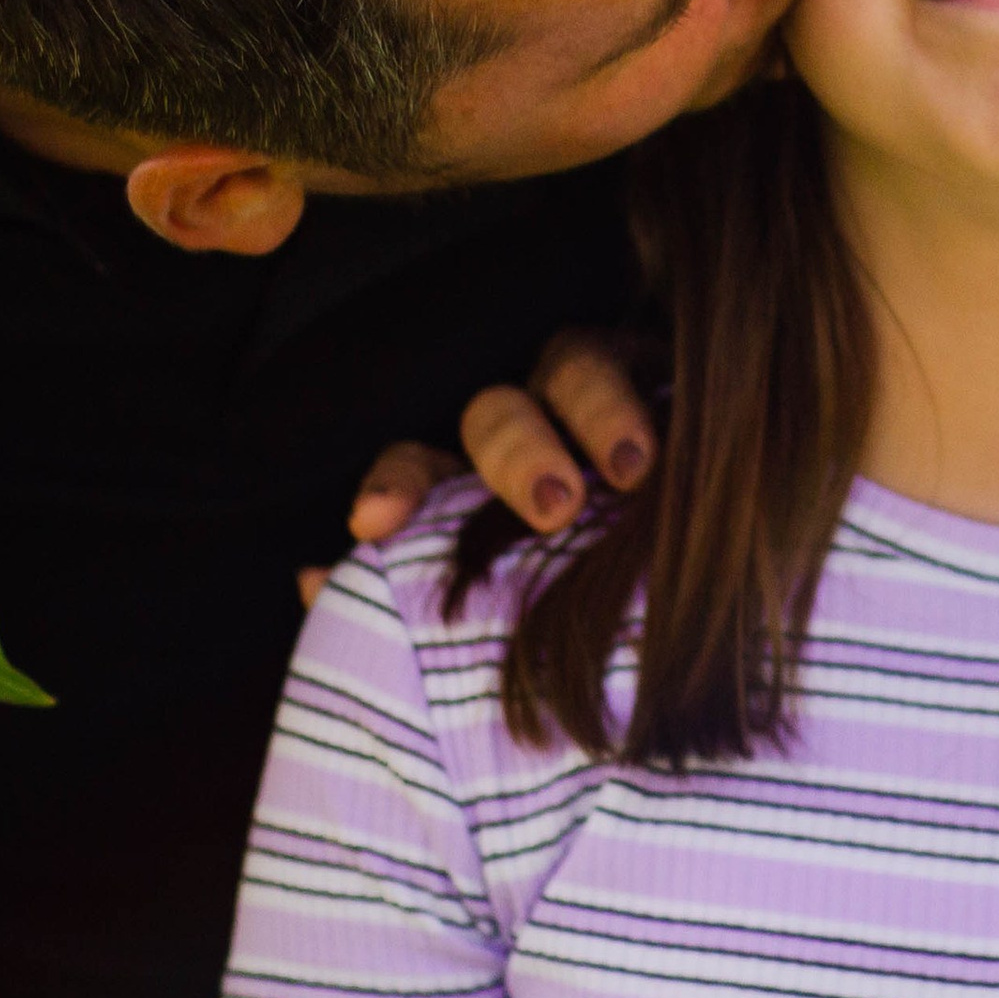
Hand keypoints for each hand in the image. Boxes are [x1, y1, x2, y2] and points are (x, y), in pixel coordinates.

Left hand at [297, 333, 659, 606]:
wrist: (683, 627)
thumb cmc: (572, 613)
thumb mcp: (482, 610)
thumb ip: (397, 586)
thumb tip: (313, 582)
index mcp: (468, 478)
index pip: (416, 461)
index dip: (396, 483)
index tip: (373, 524)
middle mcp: (530, 426)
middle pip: (500, 414)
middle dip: (516, 454)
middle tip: (551, 507)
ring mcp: (604, 400)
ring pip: (581, 370)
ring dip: (601, 413)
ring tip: (632, 468)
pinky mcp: (671, 388)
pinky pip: (664, 374)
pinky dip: (672, 405)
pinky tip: (686, 440)